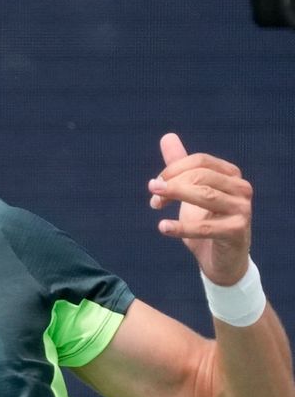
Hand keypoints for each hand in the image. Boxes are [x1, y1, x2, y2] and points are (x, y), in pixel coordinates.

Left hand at [148, 133, 252, 285]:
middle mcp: (241, 188)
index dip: (173, 170)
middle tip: (153, 197)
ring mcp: (242, 210)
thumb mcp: (191, 191)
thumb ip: (180, 166)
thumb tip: (167, 136)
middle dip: (172, 183)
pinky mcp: (237, 232)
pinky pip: (205, 227)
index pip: (199, 161)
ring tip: (153, 203)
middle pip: (202, 176)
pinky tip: (162, 227)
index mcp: (231, 174)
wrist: (221, 260)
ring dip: (175, 196)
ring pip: (206, 196)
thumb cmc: (206, 220)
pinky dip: (181, 227)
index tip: (155, 186)